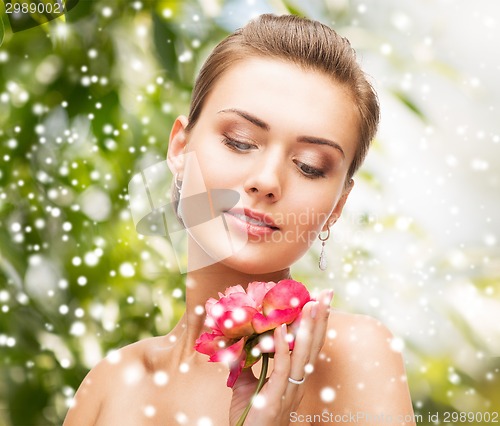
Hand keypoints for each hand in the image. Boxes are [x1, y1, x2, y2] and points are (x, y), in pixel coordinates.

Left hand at [229, 289, 333, 425]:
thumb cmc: (249, 419)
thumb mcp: (246, 386)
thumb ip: (246, 364)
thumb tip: (237, 342)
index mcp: (294, 379)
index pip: (309, 347)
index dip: (316, 325)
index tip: (319, 301)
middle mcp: (297, 384)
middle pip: (314, 346)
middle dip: (321, 319)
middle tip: (327, 294)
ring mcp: (289, 391)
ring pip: (304, 355)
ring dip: (308, 328)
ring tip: (312, 304)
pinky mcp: (275, 398)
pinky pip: (283, 368)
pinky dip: (282, 347)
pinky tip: (279, 328)